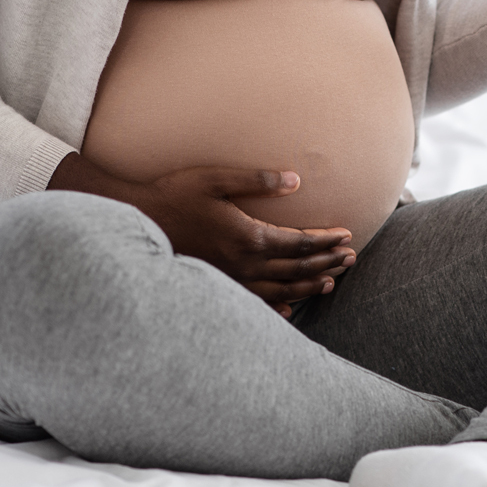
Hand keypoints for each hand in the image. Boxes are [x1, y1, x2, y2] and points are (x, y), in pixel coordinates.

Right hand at [47, 153, 354, 316]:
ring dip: (310, 285)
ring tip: (332, 281)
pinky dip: (278, 306)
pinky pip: (256, 303)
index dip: (326, 241)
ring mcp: (231, 280)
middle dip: (327, 263)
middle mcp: (244, 264)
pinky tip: (290, 308)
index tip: (347, 236)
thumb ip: (258, 180)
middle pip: (297, 269)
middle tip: (351, 258)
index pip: (299, 243)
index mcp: (248, 236)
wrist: (136, 222)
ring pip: (281, 289)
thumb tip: (295, 180)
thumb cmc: (175, 195)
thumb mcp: (216, 179)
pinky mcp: (217, 286)